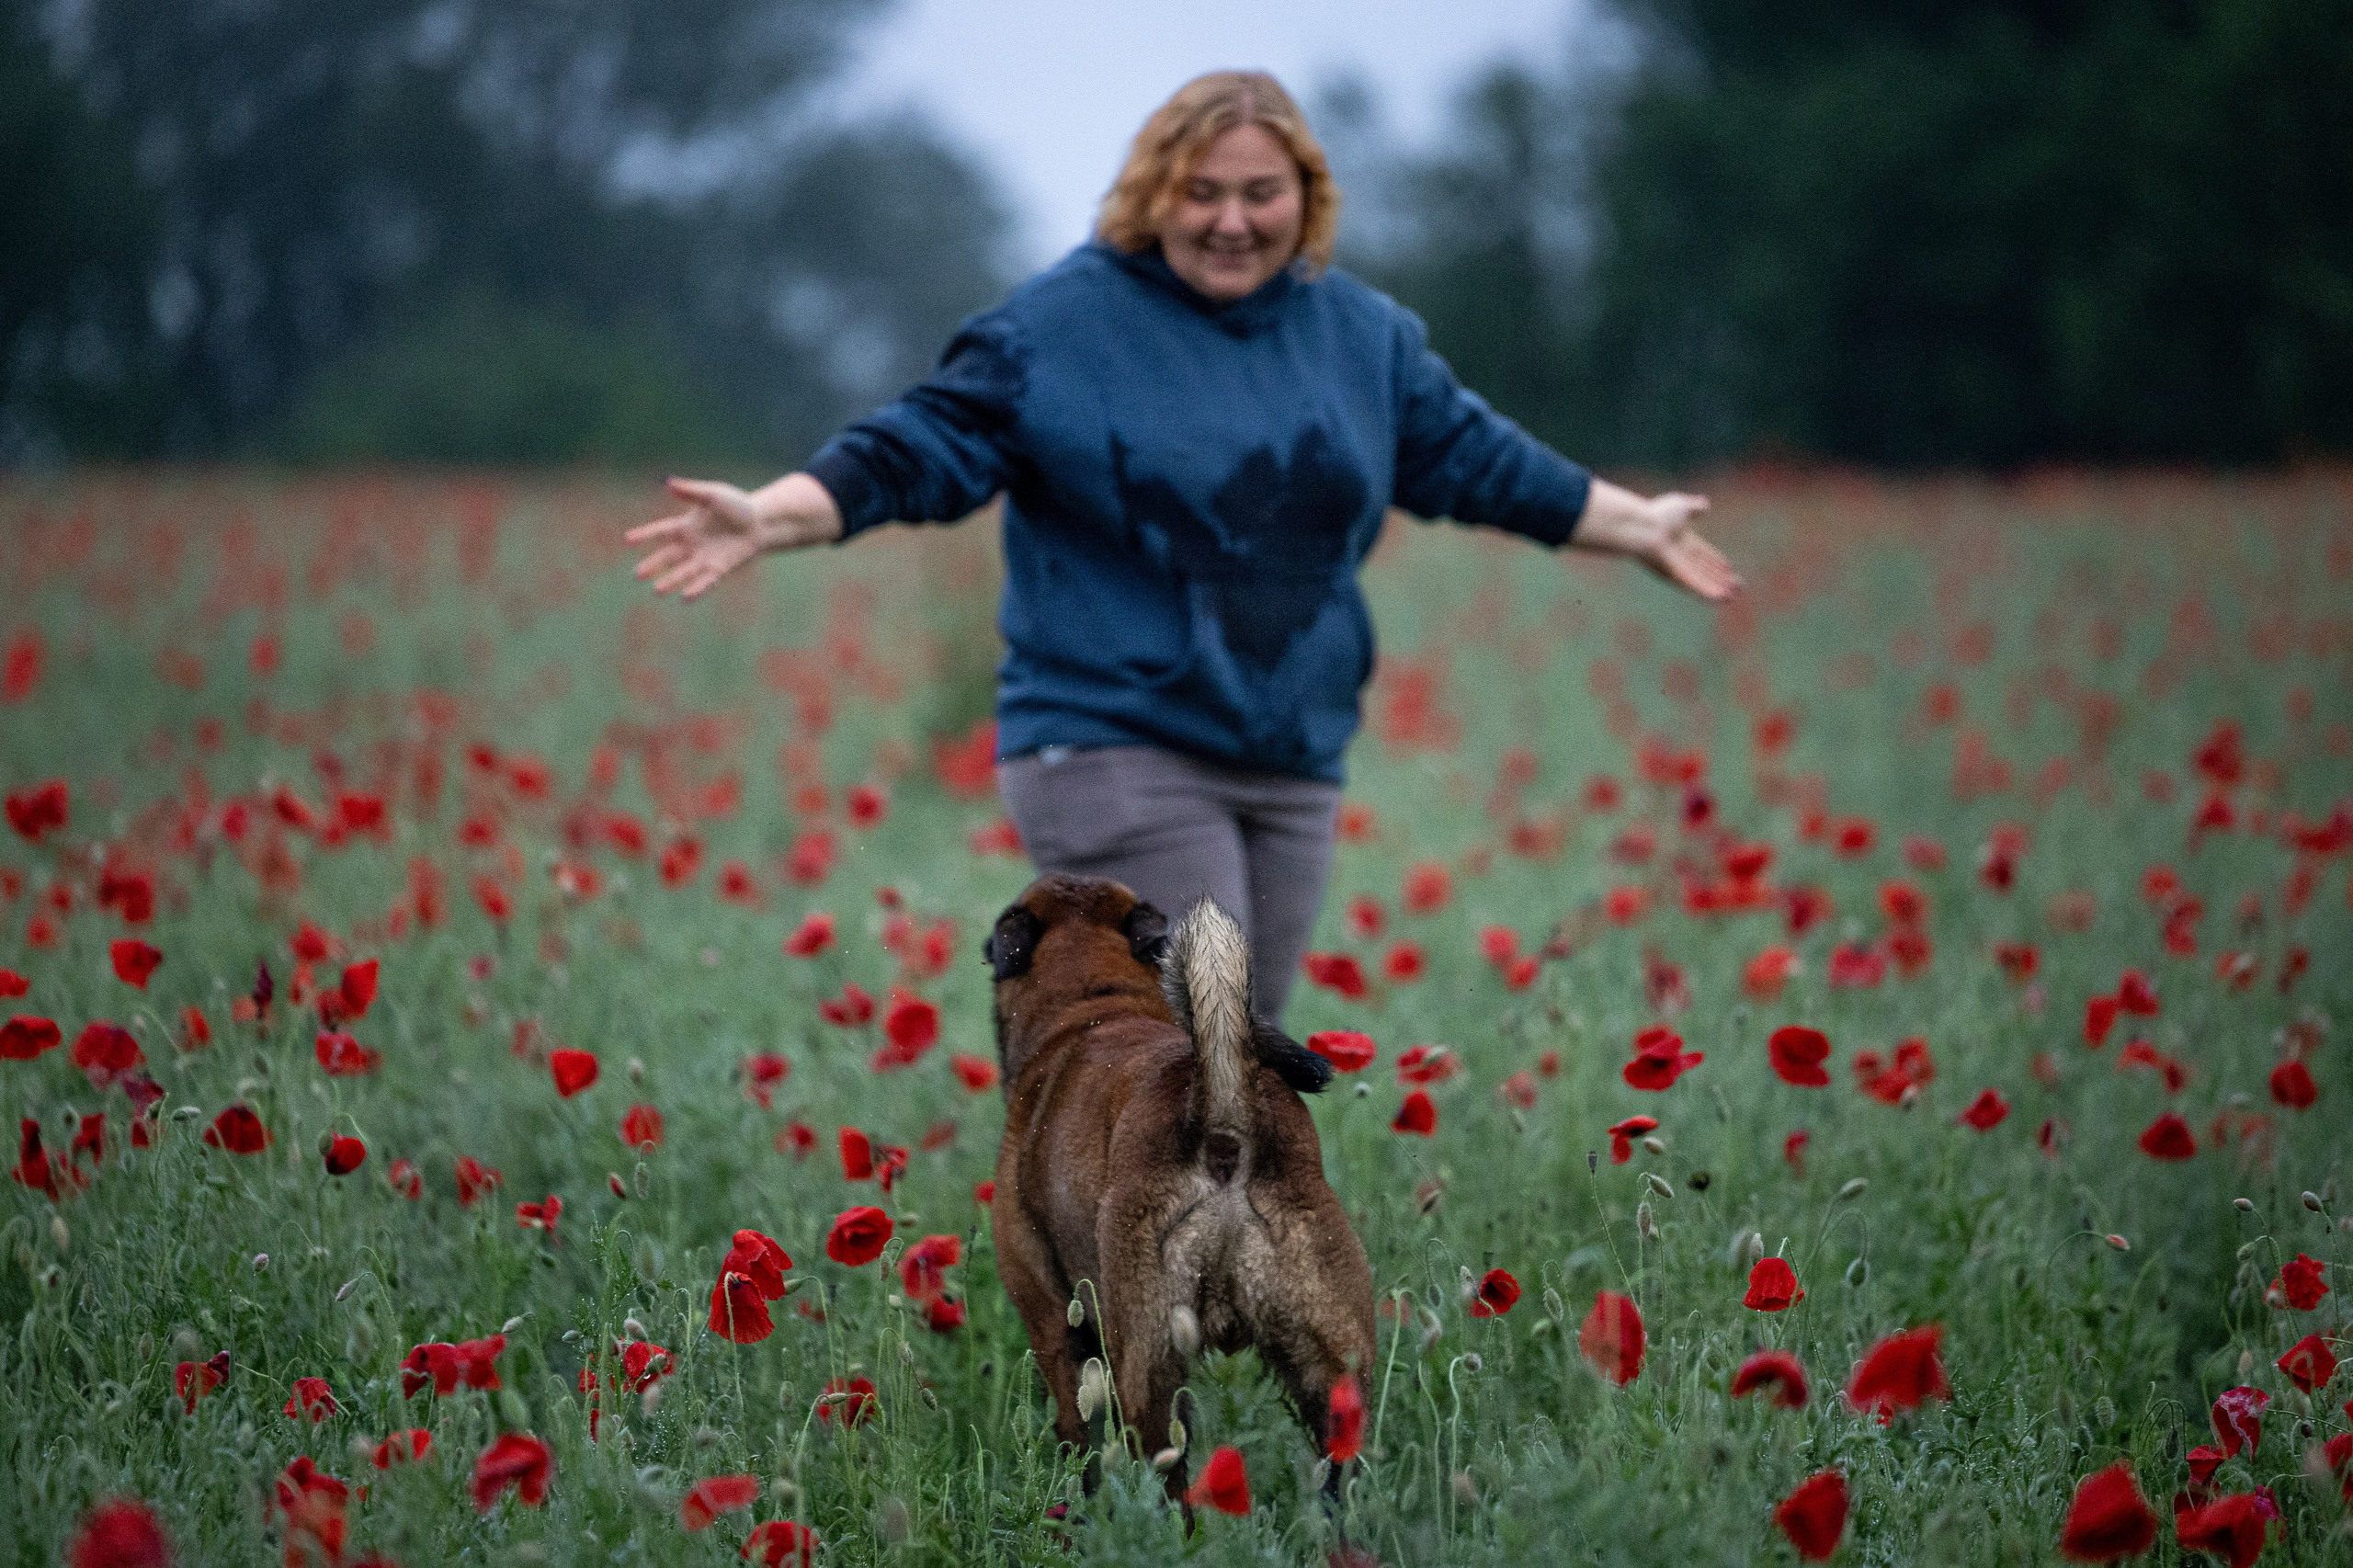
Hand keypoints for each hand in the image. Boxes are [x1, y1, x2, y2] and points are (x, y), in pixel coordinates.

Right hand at [625, 473, 842, 600]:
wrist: (761, 522)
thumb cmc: (738, 505)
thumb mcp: (713, 494)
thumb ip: (691, 491)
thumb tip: (668, 482)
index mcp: (687, 525)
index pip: (661, 531)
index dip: (645, 535)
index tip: (627, 540)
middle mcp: (692, 544)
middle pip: (667, 557)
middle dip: (653, 566)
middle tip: (637, 575)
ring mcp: (705, 558)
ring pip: (683, 572)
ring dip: (670, 581)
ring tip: (656, 590)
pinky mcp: (719, 569)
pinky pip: (705, 581)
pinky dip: (696, 589)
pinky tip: (684, 597)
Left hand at [1573, 480, 1740, 601]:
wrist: (1644, 525)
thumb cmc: (1658, 515)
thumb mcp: (1681, 506)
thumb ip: (1694, 507)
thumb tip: (1704, 504)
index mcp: (1683, 541)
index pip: (1704, 554)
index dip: (1718, 563)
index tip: (1730, 570)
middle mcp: (1681, 557)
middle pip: (1705, 571)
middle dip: (1722, 580)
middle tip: (1738, 588)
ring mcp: (1678, 567)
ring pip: (1703, 581)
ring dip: (1718, 589)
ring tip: (1733, 598)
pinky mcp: (1676, 575)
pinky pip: (1695, 585)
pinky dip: (1708, 591)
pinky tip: (1720, 598)